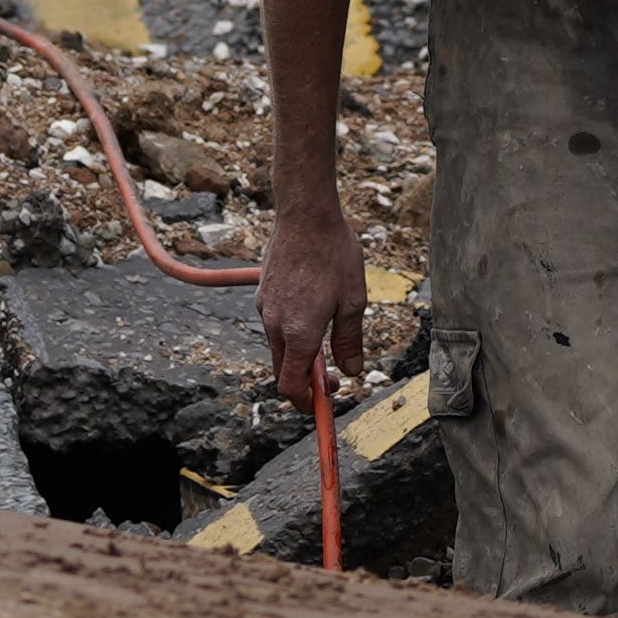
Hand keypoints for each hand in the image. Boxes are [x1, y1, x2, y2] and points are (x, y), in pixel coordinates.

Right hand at [258, 195, 366, 415]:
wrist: (305, 214)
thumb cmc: (333, 253)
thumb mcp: (353, 300)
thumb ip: (350, 340)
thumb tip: (352, 370)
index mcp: (299, 332)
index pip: (291, 386)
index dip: (306, 403)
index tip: (323, 404)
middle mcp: (275, 325)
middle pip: (283, 371)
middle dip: (305, 382)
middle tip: (334, 376)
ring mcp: (265, 308)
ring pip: (279, 348)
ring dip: (300, 355)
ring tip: (328, 337)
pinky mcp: (263, 294)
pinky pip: (275, 325)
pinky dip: (292, 333)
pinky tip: (313, 311)